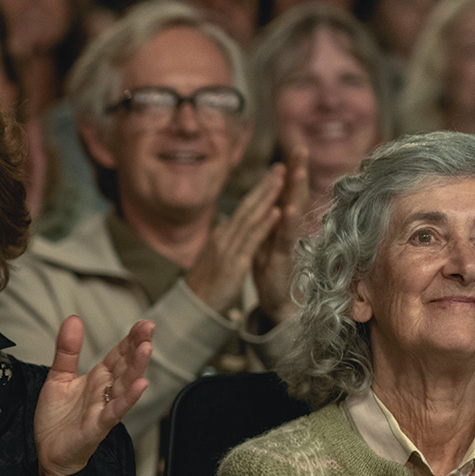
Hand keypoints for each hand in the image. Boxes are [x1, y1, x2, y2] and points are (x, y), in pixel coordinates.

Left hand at [32, 316, 151, 475]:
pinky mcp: (98, 426)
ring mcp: (104, 408)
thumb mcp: (58, 377)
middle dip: (138, 347)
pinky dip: (128, 398)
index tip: (143, 323)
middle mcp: (105, 392)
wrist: (46, 451)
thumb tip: (74, 320)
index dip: (130, 339)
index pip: (119, 355)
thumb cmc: (57, 419)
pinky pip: (115, 411)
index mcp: (98, 379)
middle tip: (148, 328)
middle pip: (126, 366)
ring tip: (146, 349)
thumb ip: (67, 350)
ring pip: (125, 386)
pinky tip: (140, 385)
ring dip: (137, 368)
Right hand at [185, 162, 284, 314]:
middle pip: (246, 207)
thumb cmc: (205, 286)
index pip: (242, 209)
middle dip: (264, 186)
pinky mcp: (235, 264)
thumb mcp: (213, 258)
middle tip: (280, 166)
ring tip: (281, 179)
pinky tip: (275, 211)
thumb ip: (222, 240)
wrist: (193, 308)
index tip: (273, 175)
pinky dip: (264, 225)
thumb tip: (226, 224)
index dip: (258, 191)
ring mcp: (228, 250)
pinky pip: (251, 241)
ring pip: (250, 218)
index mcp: (221, 237)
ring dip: (266, 197)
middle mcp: (224, 238)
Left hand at [252, 147, 309, 322]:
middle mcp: (287, 231)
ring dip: (295, 192)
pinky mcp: (282, 259)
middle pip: (294, 196)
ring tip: (297, 170)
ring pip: (292, 213)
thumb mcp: (268, 240)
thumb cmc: (273, 271)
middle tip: (301, 149)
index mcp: (281, 224)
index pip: (287, 193)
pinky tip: (287, 208)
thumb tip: (272, 197)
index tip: (295, 149)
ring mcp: (287, 244)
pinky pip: (284, 239)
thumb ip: (272, 220)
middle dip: (297, 173)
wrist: (276, 303)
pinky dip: (286, 223)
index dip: (290, 173)